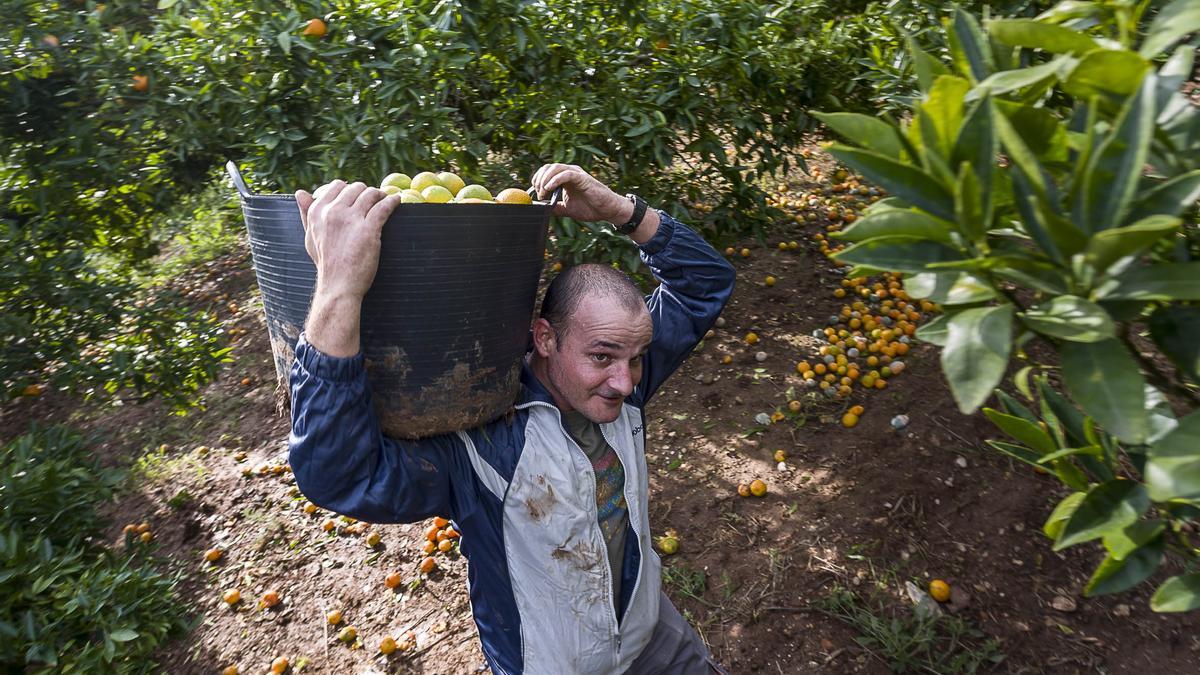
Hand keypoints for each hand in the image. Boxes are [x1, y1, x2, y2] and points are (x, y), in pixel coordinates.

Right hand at [295, 180, 400, 299]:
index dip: (349, 189)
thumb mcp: (310, 237)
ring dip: (380, 194)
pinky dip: (392, 201)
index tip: (358, 197)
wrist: (338, 284)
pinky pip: (384, 206)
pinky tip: (396, 200)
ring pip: (371, 194)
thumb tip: (300, 193)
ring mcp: (351, 219)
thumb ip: (306, 213)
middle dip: (366, 192)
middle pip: (356, 188)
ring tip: (385, 199)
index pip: (337, 186)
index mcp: (318, 211)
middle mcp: (333, 211)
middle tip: (374, 199)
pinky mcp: (369, 228)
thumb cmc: (326, 263)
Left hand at [530, 164, 632, 223]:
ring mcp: (576, 173)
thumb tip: (540, 208)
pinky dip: (555, 180)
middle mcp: (570, 172)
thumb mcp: (567, 209)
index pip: (546, 171)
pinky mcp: (582, 178)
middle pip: (548, 167)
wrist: (607, 211)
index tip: (537, 194)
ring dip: (545, 180)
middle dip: (539, 180)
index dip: (537, 180)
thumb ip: (555, 207)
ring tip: (544, 193)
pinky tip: (549, 188)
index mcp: (565, 177)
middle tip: (539, 195)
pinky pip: (566, 174)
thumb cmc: (590, 208)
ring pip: (555, 168)